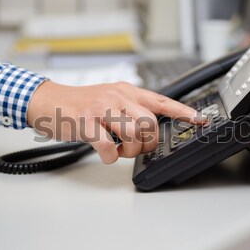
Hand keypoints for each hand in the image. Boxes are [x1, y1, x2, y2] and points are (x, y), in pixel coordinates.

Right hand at [27, 80, 203, 163]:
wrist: (50, 101)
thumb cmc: (83, 105)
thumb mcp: (111, 99)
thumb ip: (132, 110)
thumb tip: (150, 131)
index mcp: (127, 92)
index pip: (162, 101)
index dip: (183, 112)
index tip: (200, 120)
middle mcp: (118, 97)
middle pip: (150, 124)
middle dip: (146, 143)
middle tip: (134, 146)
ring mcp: (102, 109)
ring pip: (133, 134)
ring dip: (129, 150)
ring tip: (118, 148)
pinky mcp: (87, 123)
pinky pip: (108, 147)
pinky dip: (109, 157)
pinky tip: (104, 152)